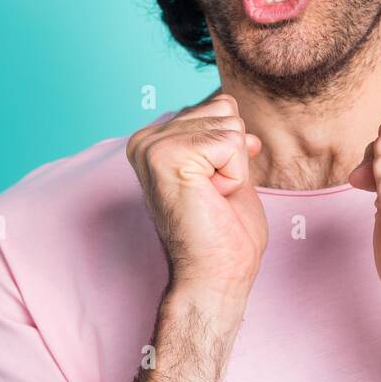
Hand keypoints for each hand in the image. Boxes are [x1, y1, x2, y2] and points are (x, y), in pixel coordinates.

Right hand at [126, 92, 266, 296]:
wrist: (214, 278)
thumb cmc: (223, 234)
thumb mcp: (227, 169)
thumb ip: (223, 135)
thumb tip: (230, 103)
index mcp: (155, 139)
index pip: (220, 106)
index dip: (233, 149)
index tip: (213, 187)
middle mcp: (146, 139)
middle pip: (226, 109)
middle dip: (235, 156)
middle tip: (213, 196)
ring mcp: (152, 146)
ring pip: (230, 124)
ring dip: (234, 167)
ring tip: (211, 198)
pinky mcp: (166, 156)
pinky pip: (230, 142)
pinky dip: (234, 175)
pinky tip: (211, 199)